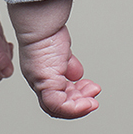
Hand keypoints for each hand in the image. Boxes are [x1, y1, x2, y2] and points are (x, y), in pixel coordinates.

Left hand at [8, 0, 99, 118]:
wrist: (41, 25)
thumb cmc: (48, 32)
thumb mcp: (62, 53)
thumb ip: (67, 65)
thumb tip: (76, 75)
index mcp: (43, 75)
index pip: (56, 96)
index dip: (73, 97)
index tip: (90, 90)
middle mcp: (39, 82)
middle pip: (57, 105)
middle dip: (79, 104)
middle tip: (93, 99)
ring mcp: (40, 84)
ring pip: (57, 108)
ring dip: (78, 107)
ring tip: (92, 101)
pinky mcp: (44, 84)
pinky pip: (57, 105)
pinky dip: (73, 108)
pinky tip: (86, 102)